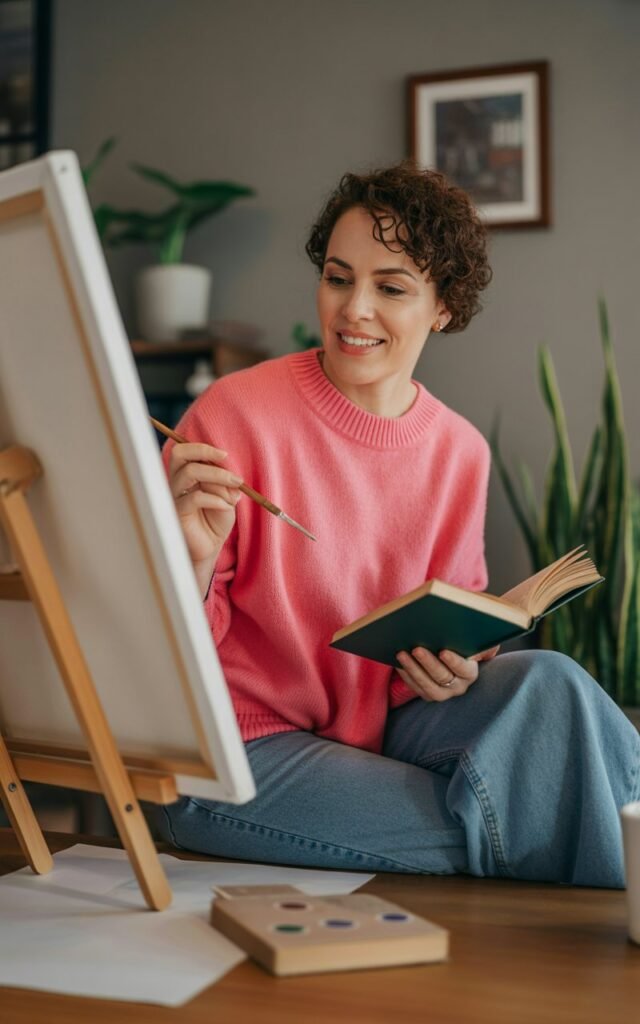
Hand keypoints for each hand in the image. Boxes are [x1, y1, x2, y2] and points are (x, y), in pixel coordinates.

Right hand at [167, 441, 243, 593]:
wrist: (210, 546)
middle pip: (180, 454)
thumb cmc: (216, 519)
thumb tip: (229, 476)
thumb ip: (224, 484)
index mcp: (185, 474)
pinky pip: (195, 498)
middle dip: (205, 453)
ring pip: (189, 472)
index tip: (225, 455)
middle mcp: (176, 482)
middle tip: (227, 462)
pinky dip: (216, 499)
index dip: (203, 448)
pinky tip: (226, 507)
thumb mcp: (226, 497)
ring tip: (235, 488)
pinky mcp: (178, 513)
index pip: (184, 451)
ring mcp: (174, 496)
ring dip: (217, 476)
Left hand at [395, 645, 499, 702]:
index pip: (463, 669)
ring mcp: (441, 693)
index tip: (443, 651)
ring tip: (401, 653)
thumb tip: (487, 640)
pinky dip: (405, 673)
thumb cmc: (466, 645)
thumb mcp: (478, 644)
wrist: (454, 657)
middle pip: (441, 677)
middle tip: (416, 649)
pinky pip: (414, 686)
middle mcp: (457, 687)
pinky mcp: (426, 694)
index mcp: (470, 673)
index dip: (454, 661)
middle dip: (428, 663)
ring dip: (413, 669)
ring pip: (426, 685)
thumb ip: (484, 643)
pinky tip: (397, 661)